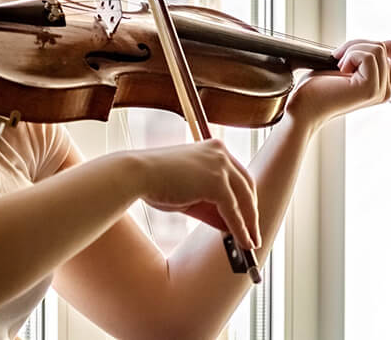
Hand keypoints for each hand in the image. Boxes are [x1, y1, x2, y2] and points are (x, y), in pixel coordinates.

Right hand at [134, 138, 259, 249]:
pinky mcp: (217, 183)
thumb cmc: (156, 181)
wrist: (137, 175)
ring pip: (244, 200)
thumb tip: (230, 226)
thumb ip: (210, 206)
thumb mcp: (189, 193)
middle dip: (251, 212)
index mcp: (214, 148)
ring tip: (251, 243)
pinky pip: (234, 211)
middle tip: (253, 233)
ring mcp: (220, 166)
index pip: (238, 176)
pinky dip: (240, 229)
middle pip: (247, 186)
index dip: (245, 198)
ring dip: (249, 224)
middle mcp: (221, 153)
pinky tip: (243, 242)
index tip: (249, 216)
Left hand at [284, 39, 390, 132]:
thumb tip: (381, 44)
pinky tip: (340, 70)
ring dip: (352, 49)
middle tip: (339, 58)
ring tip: (338, 65)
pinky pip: (368, 56)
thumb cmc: (318, 88)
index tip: (359, 51)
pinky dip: (350, 56)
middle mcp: (385, 90)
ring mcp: (379, 91)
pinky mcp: (370, 88)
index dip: (388, 45)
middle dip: (358, 44)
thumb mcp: (348, 67)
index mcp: (380, 86)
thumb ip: (367, 58)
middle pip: (386, 47)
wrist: (303, 107)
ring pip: (378, 48)